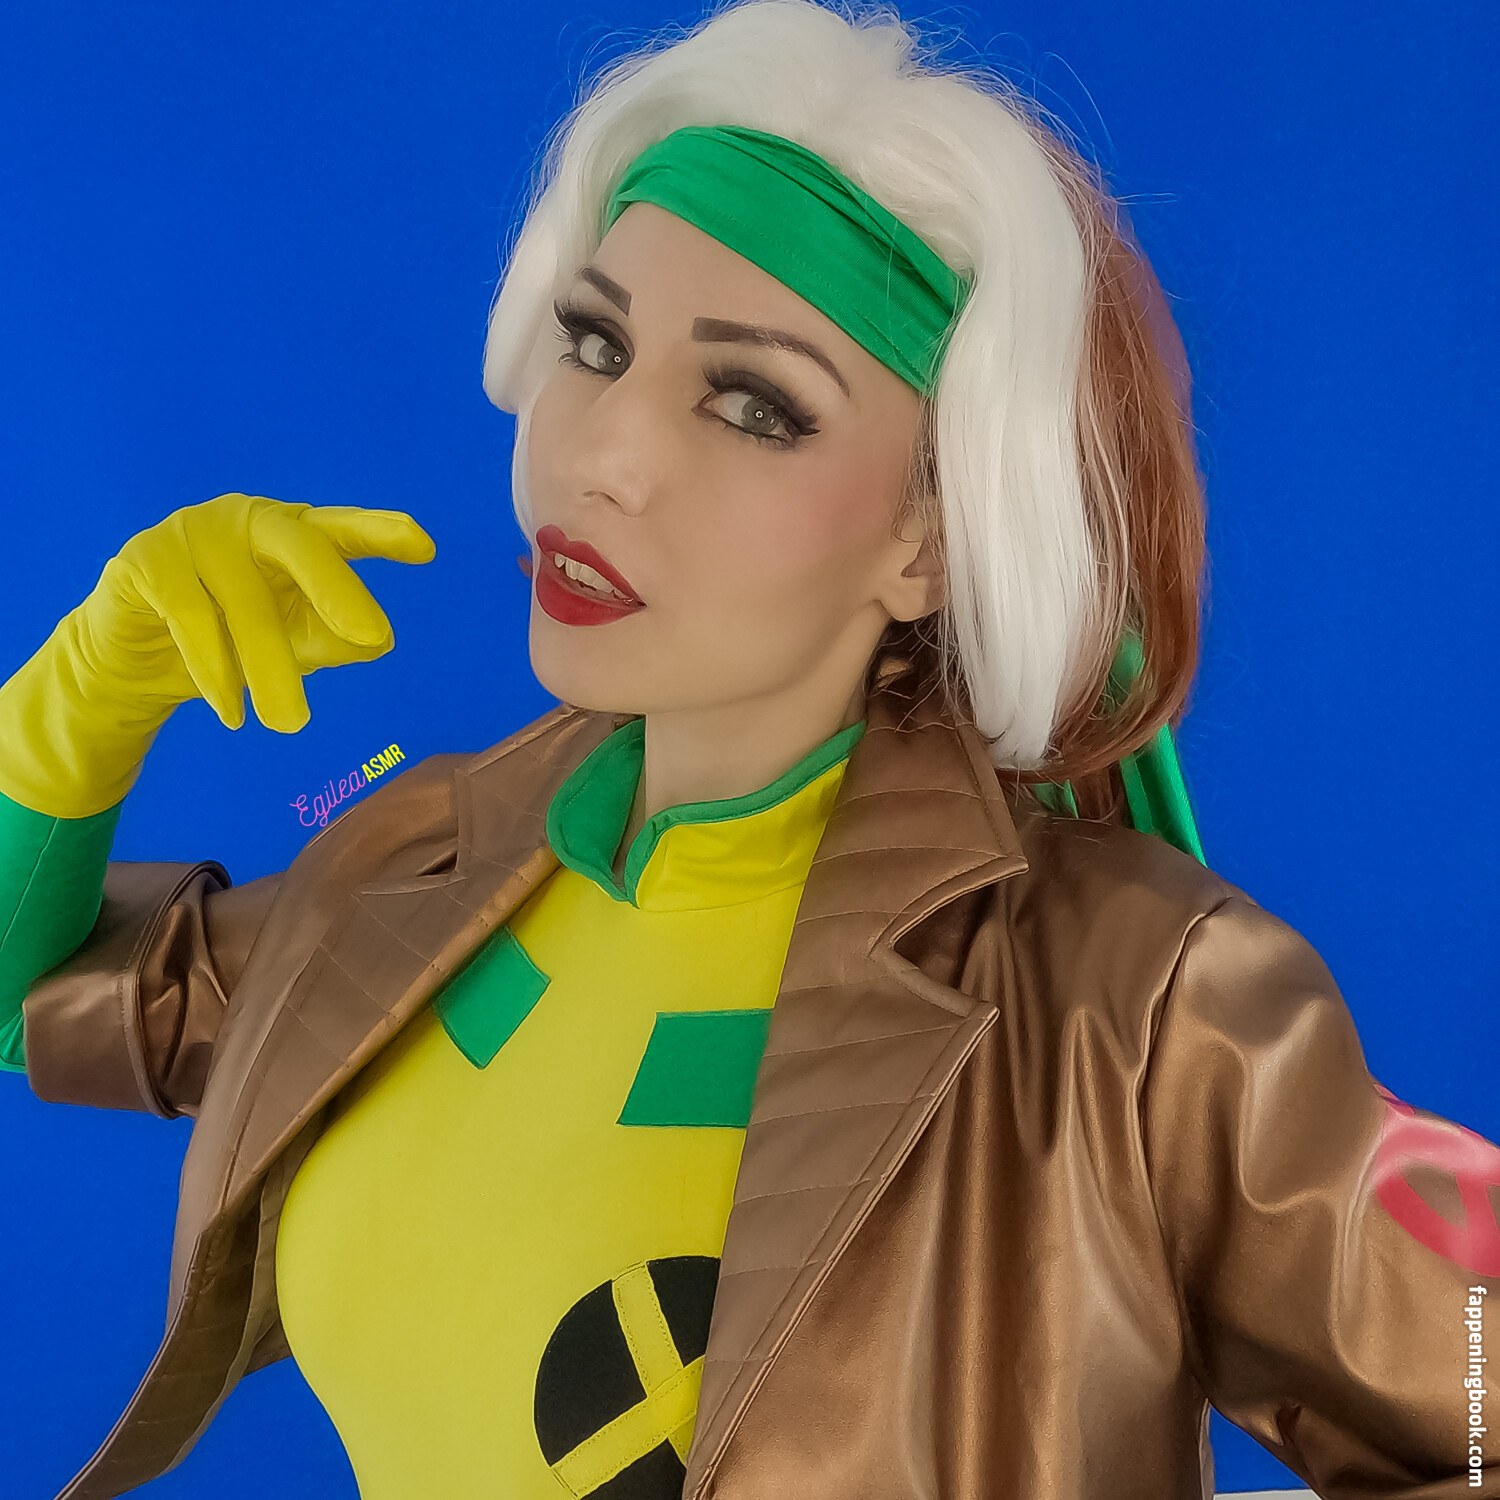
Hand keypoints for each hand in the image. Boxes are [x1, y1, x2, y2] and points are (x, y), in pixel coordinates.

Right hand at [0, 494, 435, 816]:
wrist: (136, 666)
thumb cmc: (232, 644)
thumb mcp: (293, 646)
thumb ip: (333, 639)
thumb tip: (376, 640)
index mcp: (294, 534)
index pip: (342, 529)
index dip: (379, 532)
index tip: (423, 546)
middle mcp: (249, 520)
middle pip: (300, 543)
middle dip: (336, 588)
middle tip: (371, 634)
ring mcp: (194, 532)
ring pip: (245, 600)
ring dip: (270, 666)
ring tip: (290, 723)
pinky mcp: (145, 560)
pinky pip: (189, 615)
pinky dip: (214, 669)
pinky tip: (231, 711)